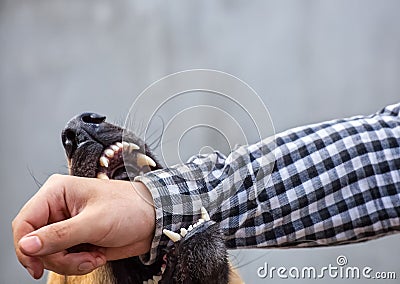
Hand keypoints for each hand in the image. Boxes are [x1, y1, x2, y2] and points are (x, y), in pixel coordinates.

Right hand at [12, 174, 154, 278]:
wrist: (153, 220)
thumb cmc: (130, 208)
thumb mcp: (95, 222)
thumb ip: (59, 235)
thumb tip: (27, 245)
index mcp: (58, 192)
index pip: (24, 221)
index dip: (24, 247)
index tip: (36, 266)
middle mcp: (59, 207)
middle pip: (35, 243)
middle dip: (57, 258)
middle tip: (82, 258)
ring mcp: (67, 225)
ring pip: (49, 255)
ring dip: (70, 263)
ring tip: (93, 256)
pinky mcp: (76, 239)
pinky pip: (64, 259)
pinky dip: (78, 264)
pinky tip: (96, 256)